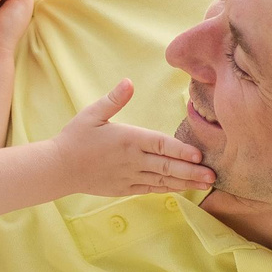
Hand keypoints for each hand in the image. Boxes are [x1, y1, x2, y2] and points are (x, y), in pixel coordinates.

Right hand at [48, 81, 215, 196]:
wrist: (58, 168)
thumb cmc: (75, 138)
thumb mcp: (92, 114)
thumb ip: (114, 99)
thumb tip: (128, 82)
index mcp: (128, 139)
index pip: (160, 144)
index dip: (181, 150)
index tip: (199, 155)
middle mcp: (132, 160)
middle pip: (167, 166)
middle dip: (192, 171)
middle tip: (213, 175)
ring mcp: (129, 176)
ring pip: (163, 180)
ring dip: (185, 182)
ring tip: (205, 184)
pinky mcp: (124, 188)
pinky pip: (151, 189)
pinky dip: (167, 189)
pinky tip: (181, 189)